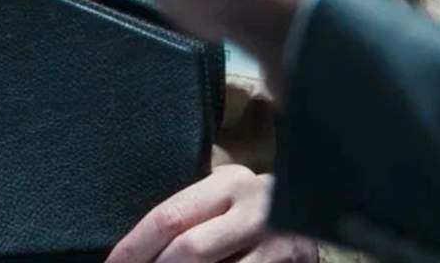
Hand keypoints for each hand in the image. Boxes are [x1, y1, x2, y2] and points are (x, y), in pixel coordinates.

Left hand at [109, 164, 318, 262]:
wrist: (311, 219)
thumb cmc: (246, 218)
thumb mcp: (219, 205)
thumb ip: (185, 221)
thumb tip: (128, 257)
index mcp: (229, 184)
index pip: (168, 217)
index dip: (132, 249)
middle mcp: (255, 210)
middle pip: (190, 250)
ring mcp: (276, 244)